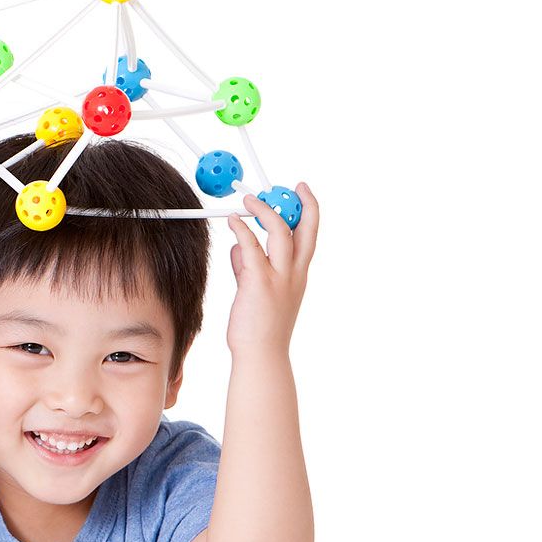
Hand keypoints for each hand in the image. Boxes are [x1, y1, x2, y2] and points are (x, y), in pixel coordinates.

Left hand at [225, 183, 318, 357]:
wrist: (261, 355)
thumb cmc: (260, 328)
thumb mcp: (258, 292)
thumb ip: (249, 268)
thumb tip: (239, 248)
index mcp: (298, 276)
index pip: (309, 238)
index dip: (309, 213)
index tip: (301, 195)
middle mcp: (294, 274)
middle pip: (305, 229)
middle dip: (303, 203)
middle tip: (291, 186)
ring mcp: (279, 278)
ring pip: (279, 232)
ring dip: (264, 210)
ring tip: (248, 200)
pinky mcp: (258, 283)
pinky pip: (250, 248)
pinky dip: (242, 230)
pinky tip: (232, 221)